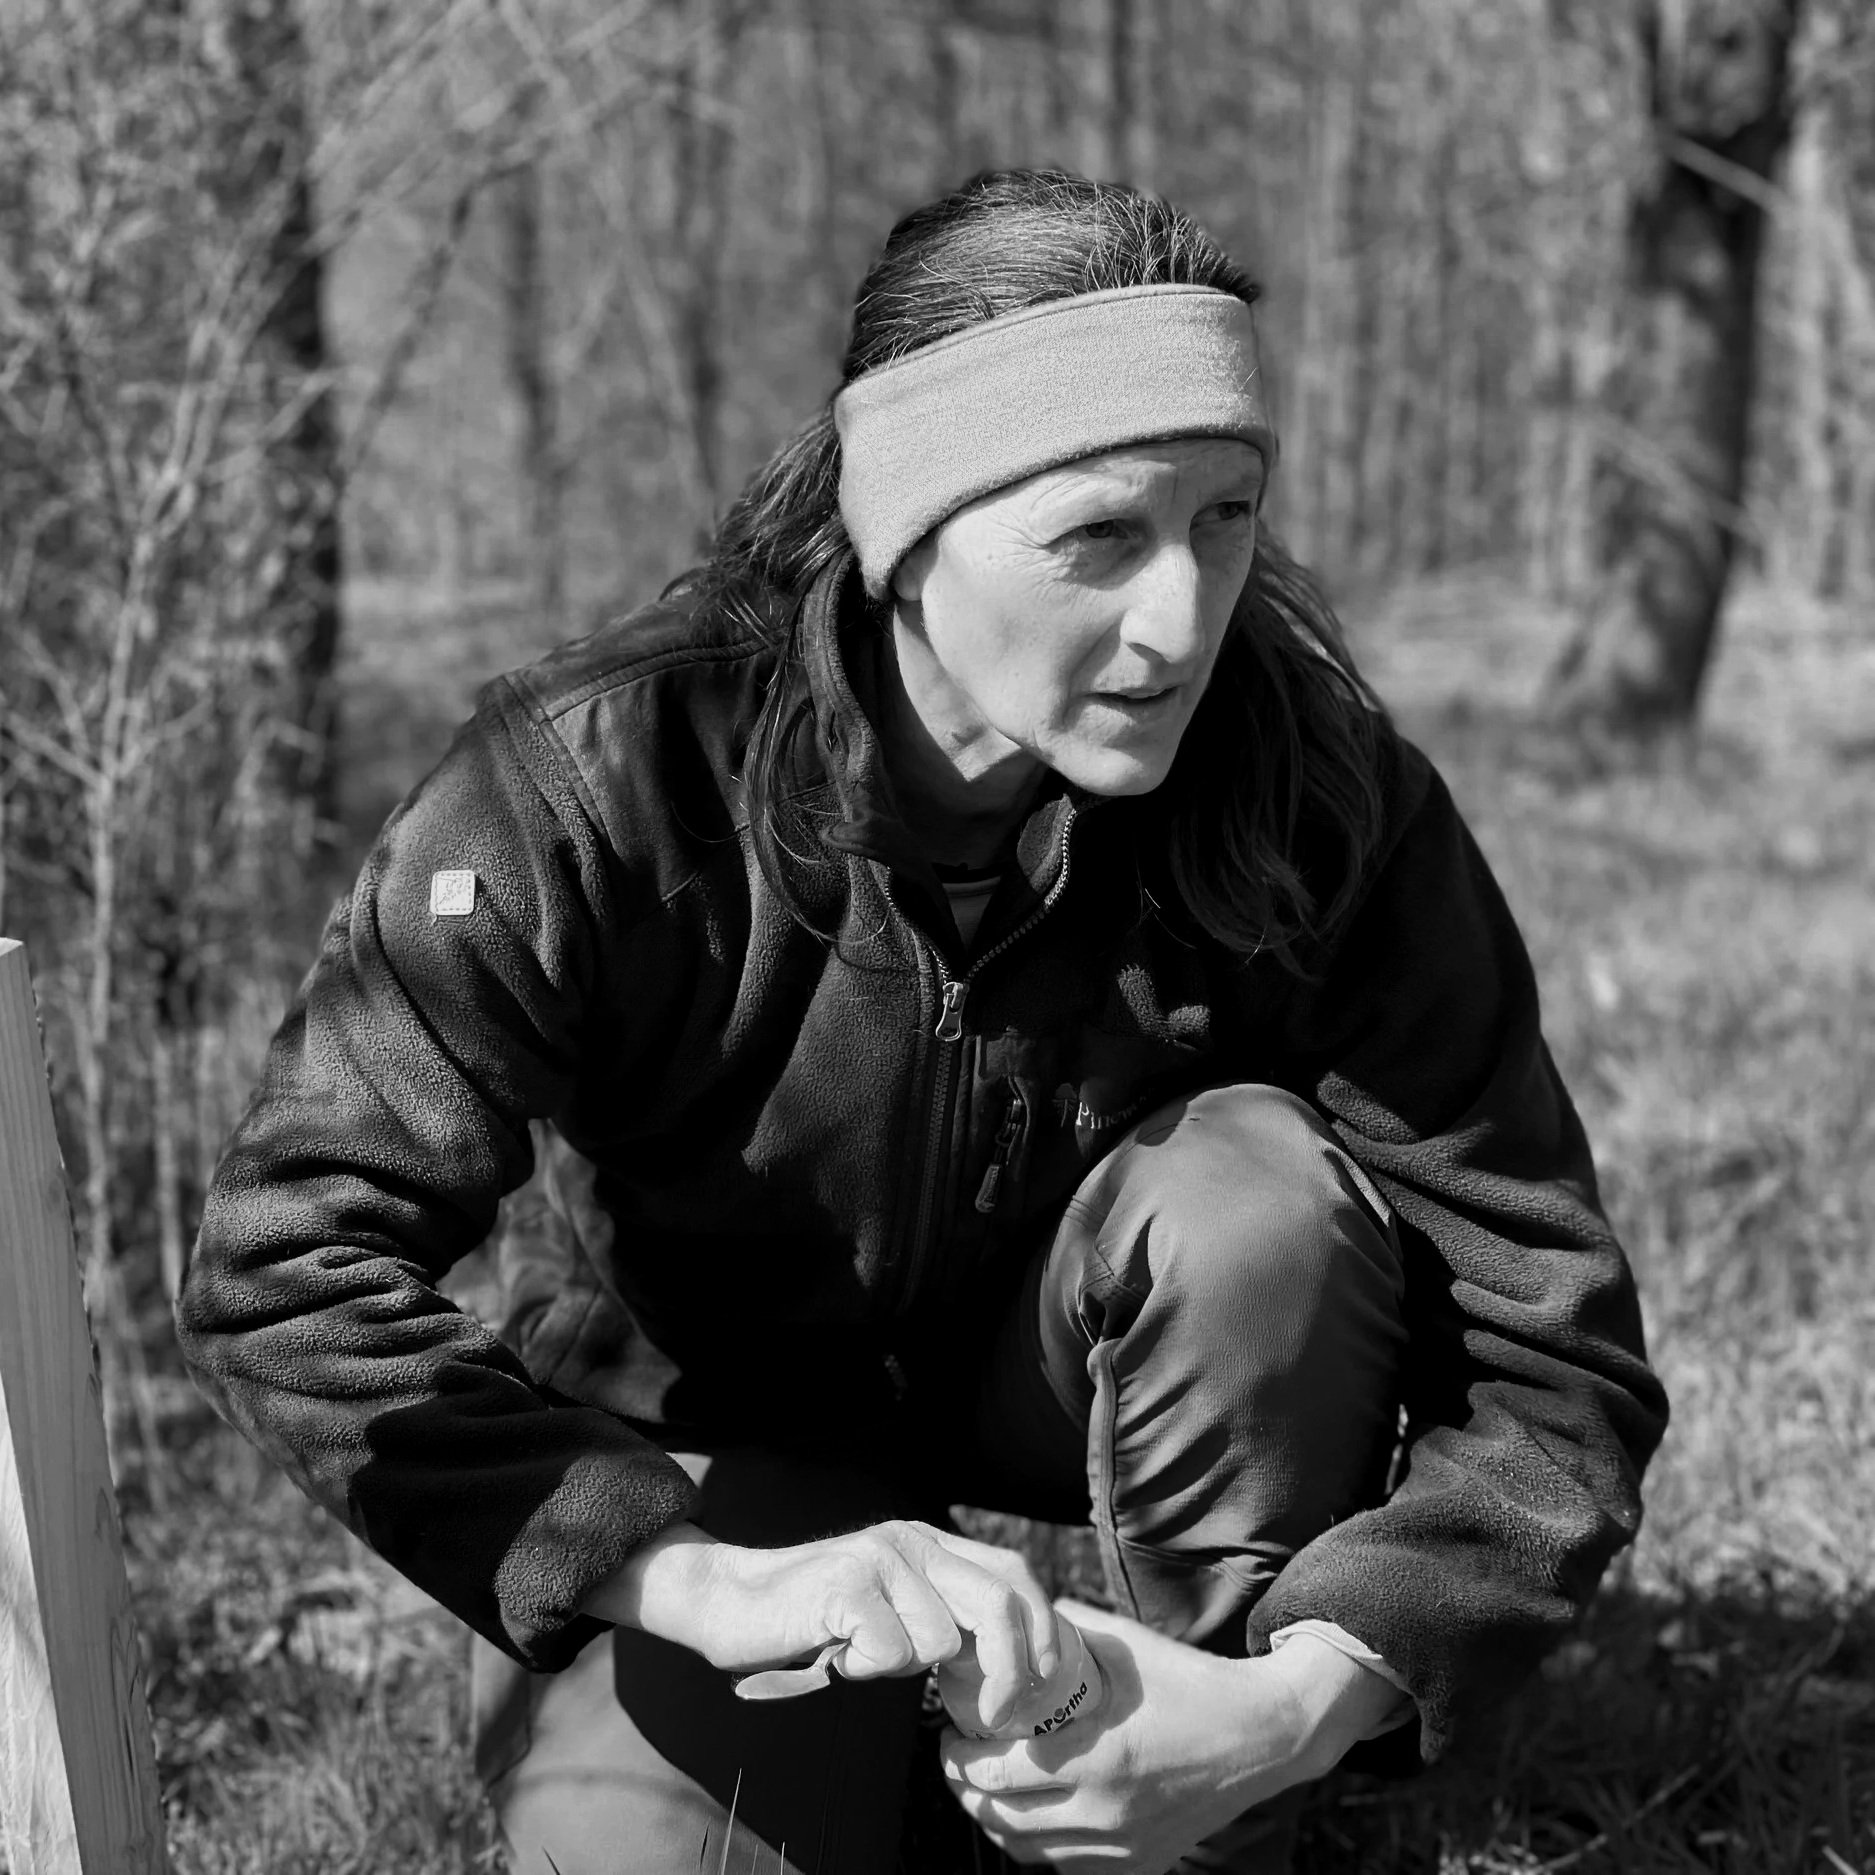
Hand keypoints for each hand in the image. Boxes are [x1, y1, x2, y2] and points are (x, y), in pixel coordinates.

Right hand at [591, 1519, 1059, 1727]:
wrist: (731, 1599)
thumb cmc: (816, 1619)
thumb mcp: (893, 1608)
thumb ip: (942, 1617)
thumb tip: (1001, 1667)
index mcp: (930, 1542)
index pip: (1014, 1576)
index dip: (1041, 1632)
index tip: (1043, 1687)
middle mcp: (912, 1540)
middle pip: (998, 1605)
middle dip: (1008, 1672)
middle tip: (988, 1717)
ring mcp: (879, 1557)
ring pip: (938, 1643)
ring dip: (904, 1668)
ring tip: (860, 1652)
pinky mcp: (846, 1583)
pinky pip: (890, 1654)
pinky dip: (866, 1669)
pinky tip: (836, 1652)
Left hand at [940, 1600, 1401, 1871]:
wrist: (1261, 1736)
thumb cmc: (1190, 1684)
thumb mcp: (1124, 1647)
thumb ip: (1065, 1633)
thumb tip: (1015, 1619)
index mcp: (1097, 1758)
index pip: (996, 1776)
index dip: (958, 1758)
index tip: (948, 1733)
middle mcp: (1105, 1813)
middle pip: (1001, 1820)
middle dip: (965, 1789)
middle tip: (955, 1758)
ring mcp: (1122, 1846)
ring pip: (1028, 1852)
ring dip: (995, 1821)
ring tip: (983, 1787)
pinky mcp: (1139, 1864)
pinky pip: (1065, 1865)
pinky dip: (1037, 1843)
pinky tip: (1030, 1812)